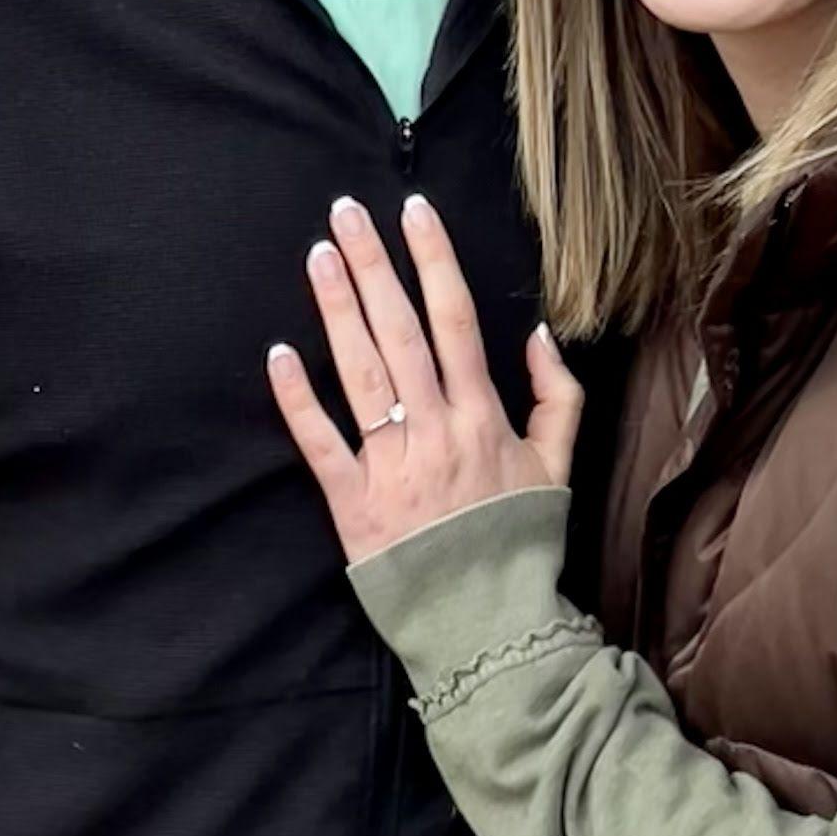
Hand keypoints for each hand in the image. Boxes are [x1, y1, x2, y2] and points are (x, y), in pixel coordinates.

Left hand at [268, 193, 584, 564]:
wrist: (488, 624)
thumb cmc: (519, 542)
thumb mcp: (558, 467)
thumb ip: (558, 397)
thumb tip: (539, 333)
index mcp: (482, 416)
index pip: (454, 319)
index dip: (433, 260)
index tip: (413, 210)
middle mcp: (435, 429)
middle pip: (399, 330)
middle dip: (373, 264)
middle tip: (345, 211)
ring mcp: (391, 464)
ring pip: (361, 371)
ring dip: (337, 309)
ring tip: (318, 255)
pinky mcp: (352, 503)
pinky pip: (320, 442)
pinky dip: (298, 398)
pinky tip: (278, 352)